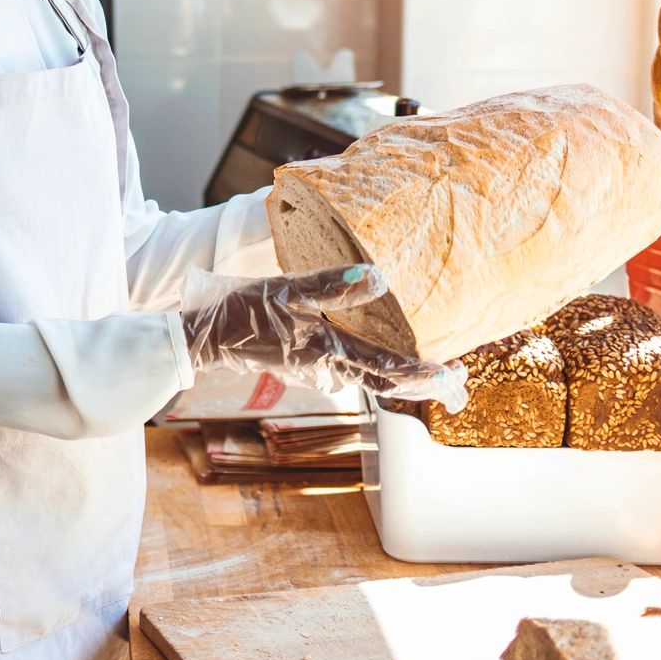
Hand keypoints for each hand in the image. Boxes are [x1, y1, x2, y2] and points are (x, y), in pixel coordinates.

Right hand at [179, 264, 469, 409]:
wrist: (203, 338)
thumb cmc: (244, 311)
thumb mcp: (287, 290)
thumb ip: (331, 284)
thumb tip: (378, 277)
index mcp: (328, 351)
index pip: (386, 370)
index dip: (423, 375)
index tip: (454, 377)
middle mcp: (328, 368)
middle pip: (385, 383)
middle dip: (422, 382)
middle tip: (457, 379)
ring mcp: (317, 370)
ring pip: (369, 378)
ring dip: (401, 377)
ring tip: (430, 367)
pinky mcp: (306, 364)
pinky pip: (352, 369)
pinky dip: (376, 368)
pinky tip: (381, 353)